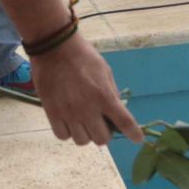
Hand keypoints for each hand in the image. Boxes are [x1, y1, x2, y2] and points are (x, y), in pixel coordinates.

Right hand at [29, 37, 143, 145]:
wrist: (54, 47)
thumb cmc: (83, 56)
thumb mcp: (105, 71)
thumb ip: (111, 93)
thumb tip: (117, 112)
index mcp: (103, 96)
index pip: (124, 122)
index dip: (133, 134)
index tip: (137, 138)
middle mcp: (87, 108)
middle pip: (101, 139)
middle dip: (104, 133)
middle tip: (100, 122)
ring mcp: (68, 113)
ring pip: (82, 141)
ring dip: (85, 133)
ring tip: (83, 121)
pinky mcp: (52, 113)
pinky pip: (63, 136)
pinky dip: (68, 131)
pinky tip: (69, 121)